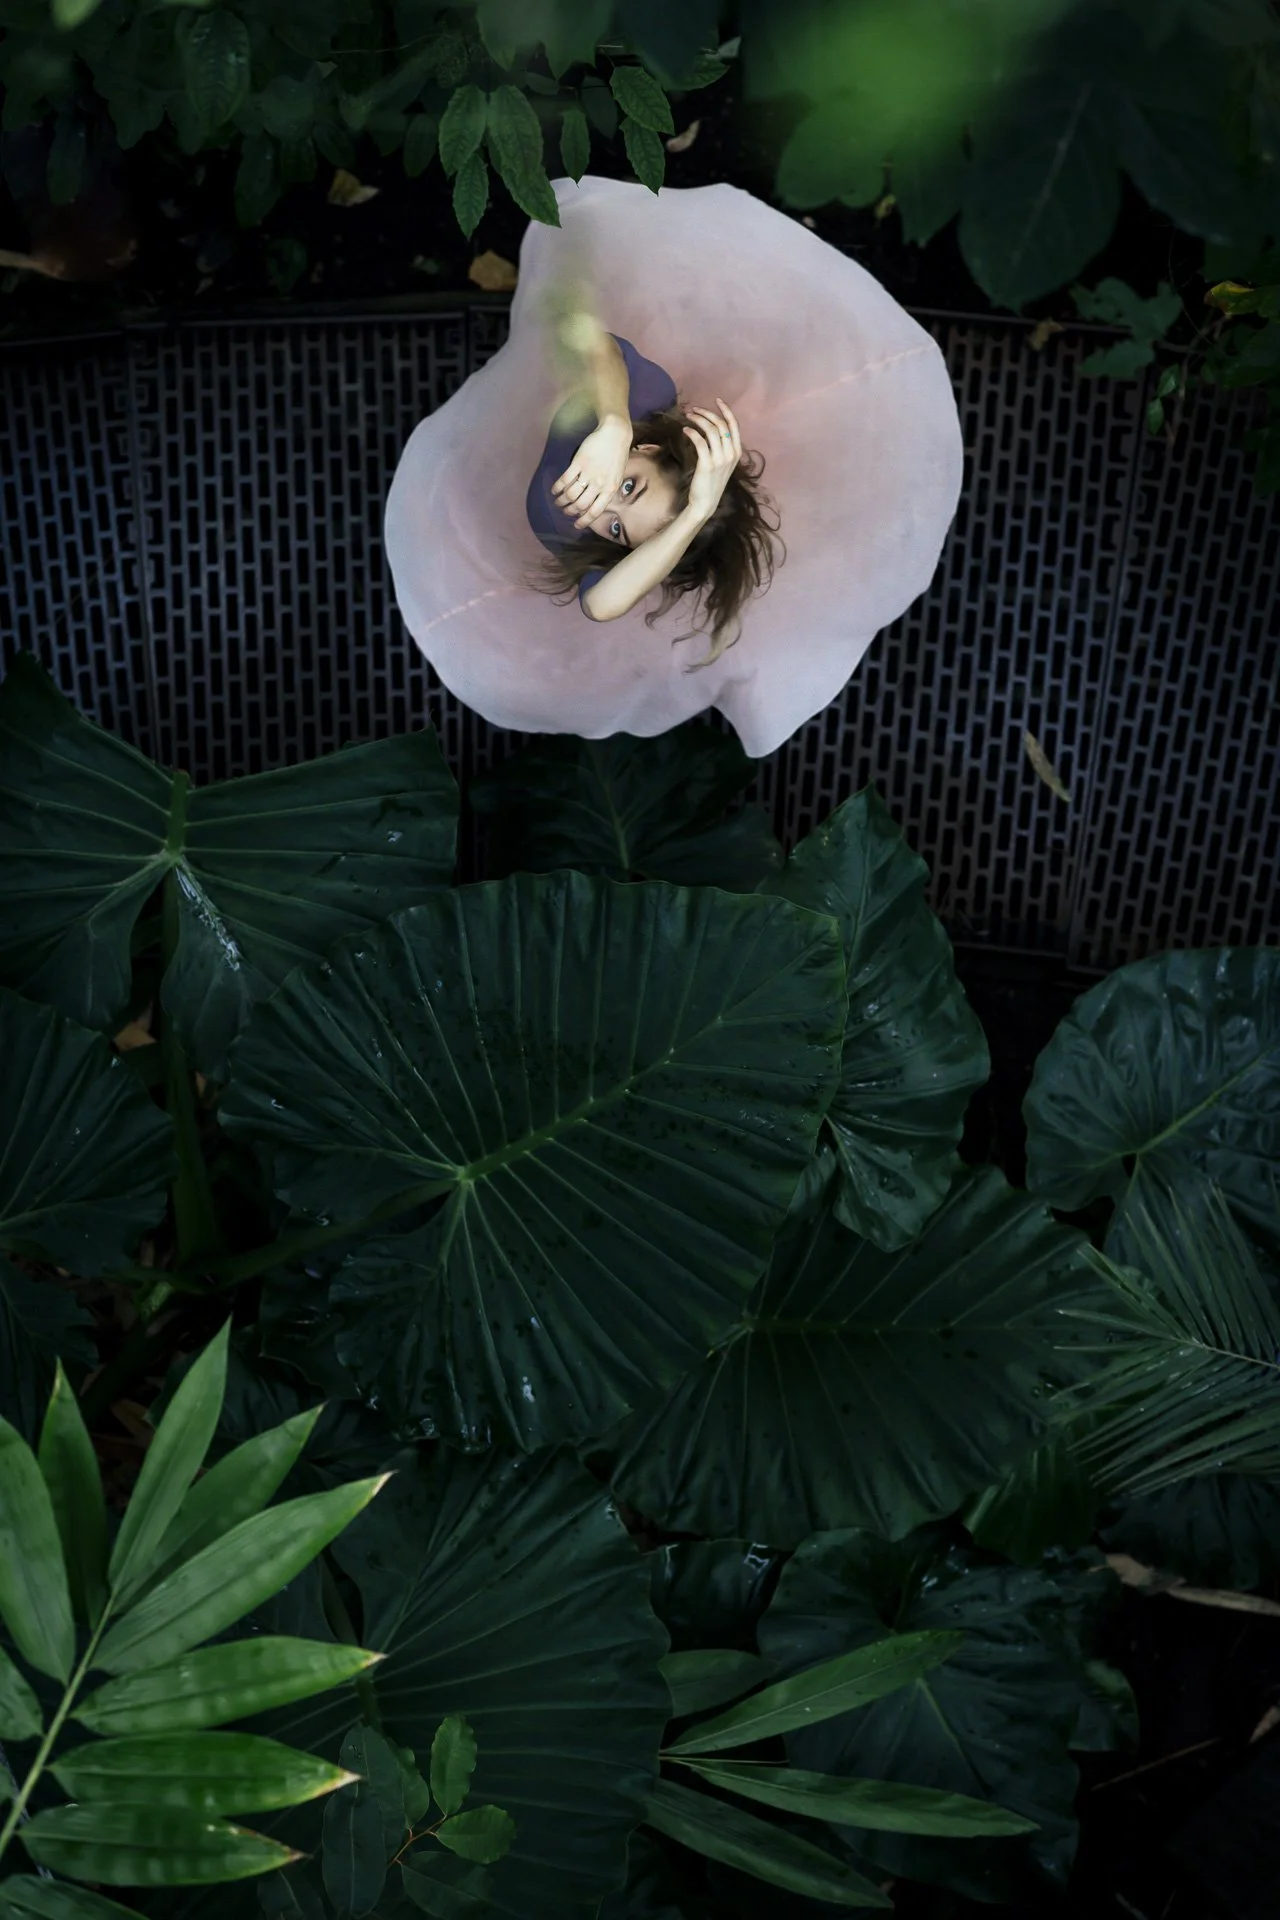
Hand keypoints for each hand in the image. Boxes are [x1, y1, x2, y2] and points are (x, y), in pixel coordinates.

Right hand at [551, 417, 631, 529]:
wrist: (615, 434)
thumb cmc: (617, 455)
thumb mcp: (617, 477)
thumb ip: (607, 491)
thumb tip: (593, 504)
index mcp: (610, 489)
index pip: (595, 511)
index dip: (584, 521)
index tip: (576, 525)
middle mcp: (599, 484)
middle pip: (580, 505)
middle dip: (570, 511)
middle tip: (565, 510)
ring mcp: (588, 473)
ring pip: (570, 494)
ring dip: (562, 501)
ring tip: (558, 502)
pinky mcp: (578, 462)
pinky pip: (565, 480)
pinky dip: (557, 488)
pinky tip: (555, 491)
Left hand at [683, 400, 741, 523]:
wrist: (705, 502)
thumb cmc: (712, 482)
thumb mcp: (722, 463)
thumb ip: (721, 446)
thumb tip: (711, 429)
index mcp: (736, 451)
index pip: (734, 425)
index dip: (726, 410)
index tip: (717, 400)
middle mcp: (731, 454)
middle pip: (721, 424)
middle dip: (707, 413)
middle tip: (694, 410)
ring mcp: (720, 459)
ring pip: (711, 430)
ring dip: (698, 420)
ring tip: (688, 417)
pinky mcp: (707, 464)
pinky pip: (700, 442)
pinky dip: (692, 433)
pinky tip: (685, 430)